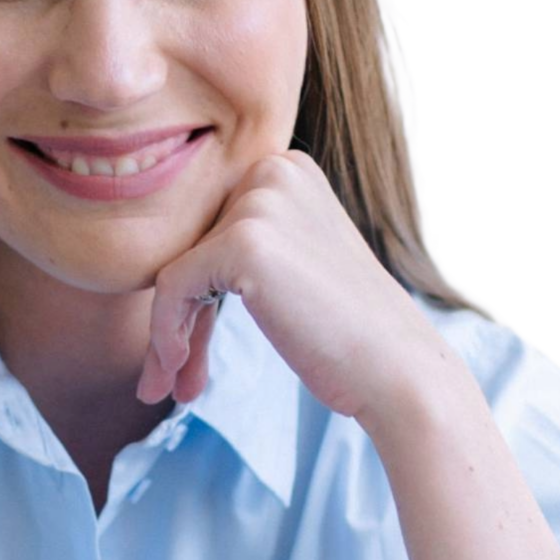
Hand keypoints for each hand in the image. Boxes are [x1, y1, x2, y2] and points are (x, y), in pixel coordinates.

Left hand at [134, 149, 443, 419]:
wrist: (394, 368)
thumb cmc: (349, 336)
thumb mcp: (294, 272)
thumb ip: (244, 256)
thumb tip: (172, 281)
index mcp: (288, 169)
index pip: (212, 232)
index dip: (195, 300)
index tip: (188, 357)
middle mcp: (273, 170)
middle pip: (191, 252)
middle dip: (179, 322)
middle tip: (173, 381)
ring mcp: (259, 201)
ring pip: (175, 272)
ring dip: (167, 338)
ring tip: (167, 390)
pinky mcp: (243, 241)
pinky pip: (171, 288)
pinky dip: (165, 334)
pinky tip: (178, 373)